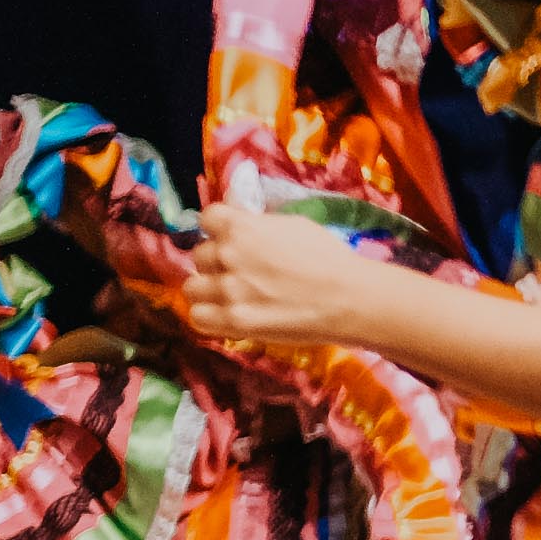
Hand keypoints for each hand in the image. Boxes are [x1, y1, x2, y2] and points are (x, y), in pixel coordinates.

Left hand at [187, 202, 377, 346]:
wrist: (348, 298)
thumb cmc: (329, 258)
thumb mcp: (294, 225)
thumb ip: (260, 225)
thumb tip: (242, 224)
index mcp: (241, 227)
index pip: (207, 218)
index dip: (218, 228)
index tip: (230, 237)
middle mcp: (227, 255)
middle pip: (200, 255)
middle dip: (217, 262)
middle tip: (240, 271)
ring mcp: (228, 290)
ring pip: (192, 287)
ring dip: (209, 290)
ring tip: (230, 296)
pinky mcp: (234, 321)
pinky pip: (198, 317)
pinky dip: (209, 316)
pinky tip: (226, 315)